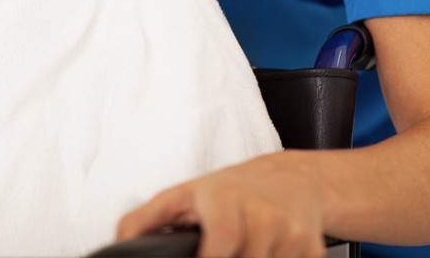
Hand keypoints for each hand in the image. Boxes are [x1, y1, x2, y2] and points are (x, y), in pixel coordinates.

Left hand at [117, 152, 326, 257]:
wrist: (291, 181)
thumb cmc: (226, 193)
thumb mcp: (181, 198)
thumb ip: (143, 223)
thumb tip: (117, 246)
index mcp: (223, 200)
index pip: (224, 238)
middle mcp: (260, 214)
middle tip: (222, 254)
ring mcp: (290, 234)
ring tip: (240, 251)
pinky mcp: (312, 251)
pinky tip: (265, 255)